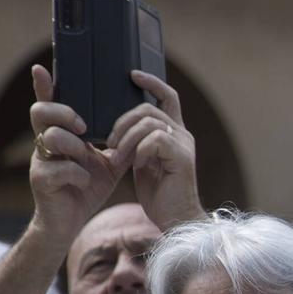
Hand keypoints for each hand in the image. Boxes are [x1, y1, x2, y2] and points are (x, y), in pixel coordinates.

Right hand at [26, 64, 130, 244]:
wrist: (70, 222)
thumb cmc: (86, 188)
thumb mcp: (107, 162)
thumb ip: (118, 143)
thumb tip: (142, 125)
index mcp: (61, 135)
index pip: (50, 105)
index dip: (43, 86)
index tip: (41, 68)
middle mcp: (45, 144)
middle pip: (41, 112)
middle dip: (64, 113)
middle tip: (83, 126)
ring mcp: (40, 161)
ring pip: (50, 138)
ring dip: (74, 146)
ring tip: (87, 158)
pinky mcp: (41, 181)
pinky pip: (59, 168)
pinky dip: (78, 175)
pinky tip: (84, 183)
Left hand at [109, 71, 201, 229]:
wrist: (175, 219)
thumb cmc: (158, 194)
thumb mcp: (142, 161)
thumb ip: (136, 142)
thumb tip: (116, 128)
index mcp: (174, 133)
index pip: (167, 96)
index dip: (151, 82)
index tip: (132, 74)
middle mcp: (182, 135)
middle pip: (149, 109)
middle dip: (122, 121)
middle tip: (109, 142)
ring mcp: (184, 145)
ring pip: (149, 123)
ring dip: (126, 138)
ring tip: (118, 157)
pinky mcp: (182, 158)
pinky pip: (155, 140)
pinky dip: (140, 151)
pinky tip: (137, 166)